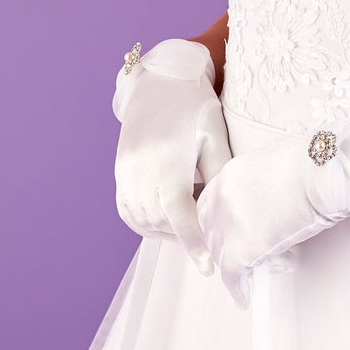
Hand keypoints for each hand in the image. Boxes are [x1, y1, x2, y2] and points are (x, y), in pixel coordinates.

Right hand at [113, 39, 231, 273]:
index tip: (209, 267)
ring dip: (167, 231)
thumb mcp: (214, 137)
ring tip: (190, 224)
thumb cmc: (194, 107)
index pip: (179, 215)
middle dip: (186, 235)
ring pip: (144, 221)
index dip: (195, 242)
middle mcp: (140, 173)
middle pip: (162, 222)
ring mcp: (125, 174)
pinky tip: (166, 219)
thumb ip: (219, 174)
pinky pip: (129, 212)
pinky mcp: (119, 174)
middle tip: (211, 235)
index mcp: (167, 164)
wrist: (159, 82)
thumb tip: (230, 210)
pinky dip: (146, 223)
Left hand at [195, 118, 349, 304]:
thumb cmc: (311, 164)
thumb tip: (267, 205)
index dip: (220, 226)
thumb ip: (259, 185)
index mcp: (228, 176)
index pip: (209, 208)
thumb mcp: (272, 165)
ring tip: (269, 269)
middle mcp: (221, 199)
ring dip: (243, 267)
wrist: (321, 171)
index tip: (232, 237)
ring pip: (223, 256)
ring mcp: (229, 224)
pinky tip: (245, 299)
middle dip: (229, 248)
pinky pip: (233, 276)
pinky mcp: (243, 247)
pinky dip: (239, 290)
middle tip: (250, 257)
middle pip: (212, 234)